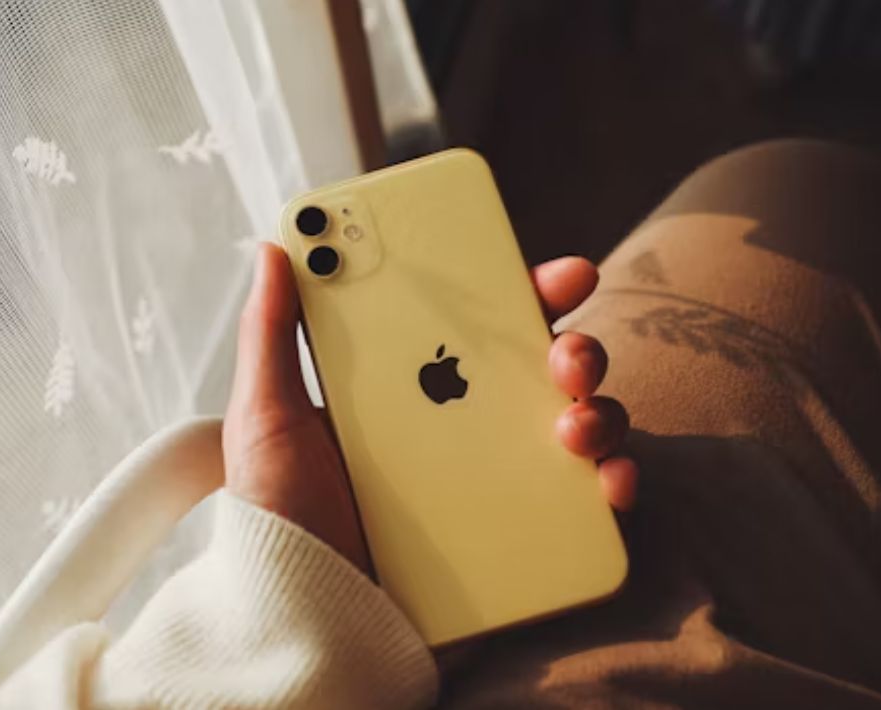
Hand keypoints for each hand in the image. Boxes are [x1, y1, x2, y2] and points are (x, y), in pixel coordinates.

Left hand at [223, 243, 637, 571]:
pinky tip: (606, 482)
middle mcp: (463, 428)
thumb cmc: (282, 519)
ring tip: (574, 424)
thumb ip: (272, 336)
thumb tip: (278, 248)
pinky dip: (613, 484)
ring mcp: (496, 480)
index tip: (546, 272)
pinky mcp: (517, 535)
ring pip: (576, 425)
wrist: (304, 618)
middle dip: (574, 347)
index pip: (476, 327)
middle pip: (541, 370)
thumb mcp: (267, 420)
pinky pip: (583, 502)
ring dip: (600, 410)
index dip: (519, 292)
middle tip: (566, 353)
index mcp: (412, 390)